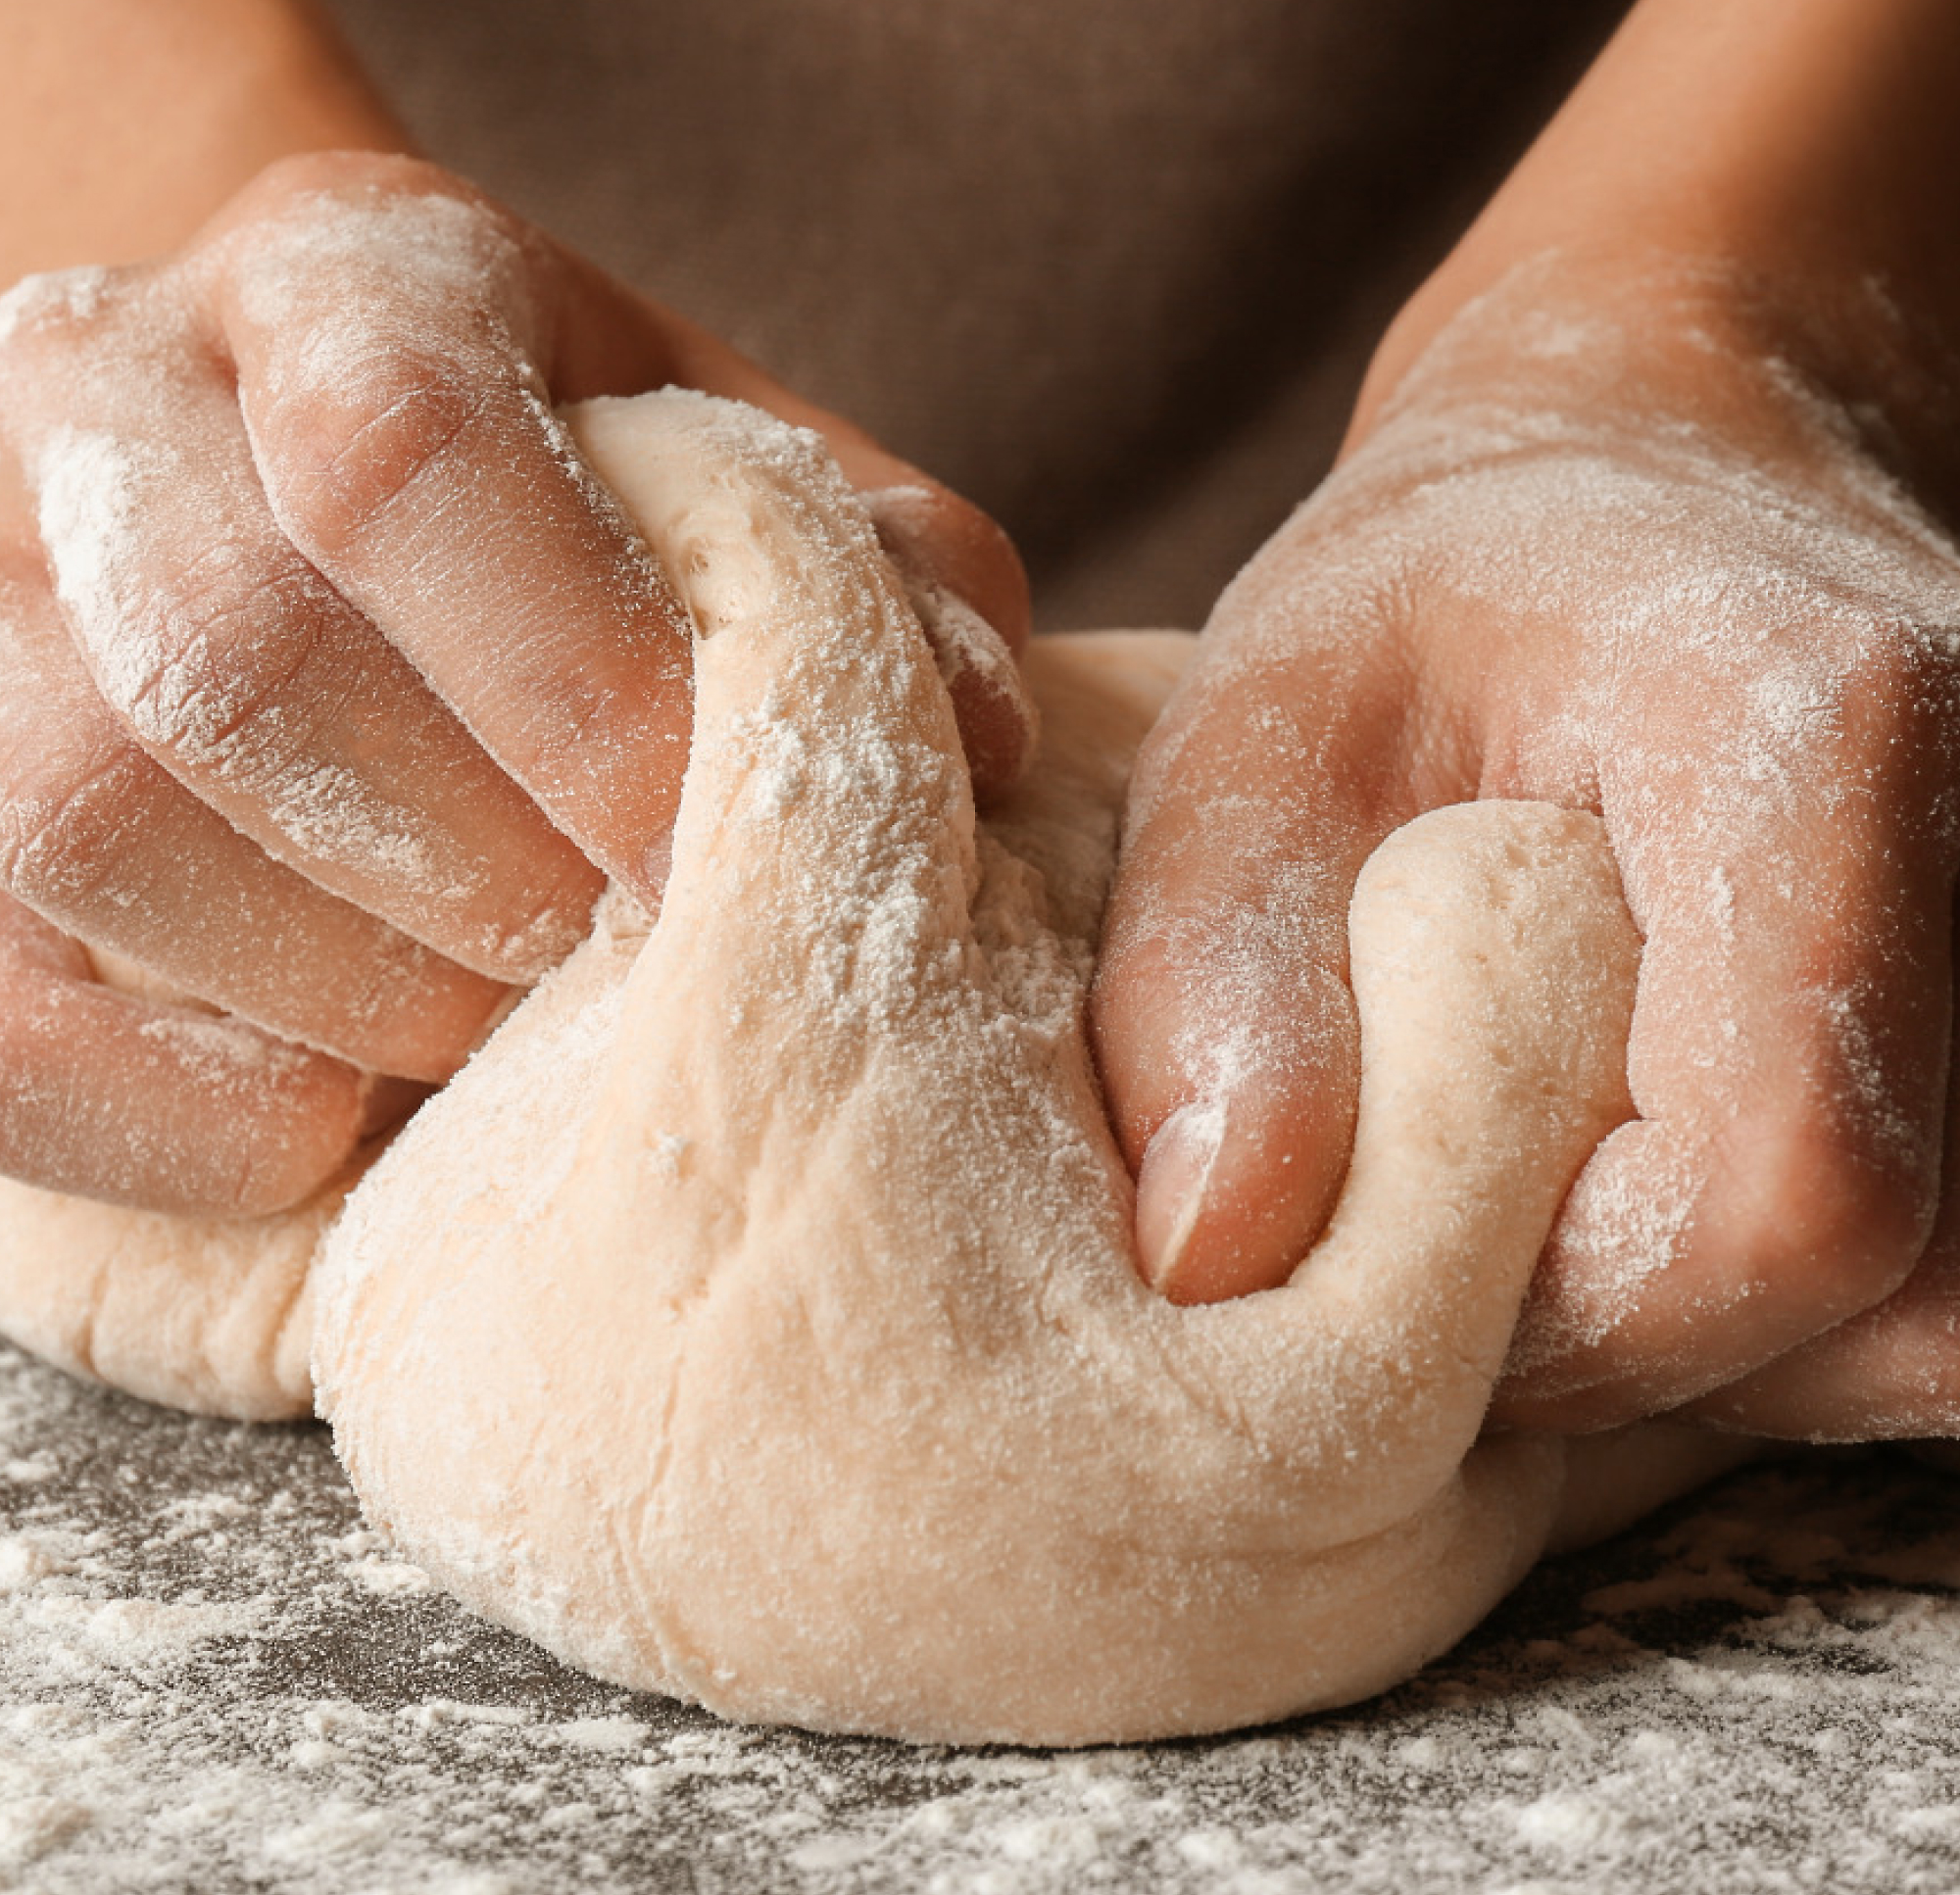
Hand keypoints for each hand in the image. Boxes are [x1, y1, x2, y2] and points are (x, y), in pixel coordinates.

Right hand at [0, 151, 1029, 1213]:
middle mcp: (116, 386)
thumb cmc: (583, 519)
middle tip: (601, 958)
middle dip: (465, 867)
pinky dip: (149, 1102)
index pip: (410, 449)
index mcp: (355, 280)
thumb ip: (878, 577)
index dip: (571, 678)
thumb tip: (971, 733)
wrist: (319, 505)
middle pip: (234, 652)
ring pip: (78, 813)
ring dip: (329, 981)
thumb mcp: (748, 492)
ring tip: (482, 1035)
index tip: (690, 844)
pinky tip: (322, 1130)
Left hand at [1091, 252, 1959, 1434]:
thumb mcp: (1260, 740)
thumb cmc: (1427, 609)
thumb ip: (1213, 976)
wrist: (1644, 493)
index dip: (1592, 1318)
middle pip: (1910, 1299)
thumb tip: (1211, 1258)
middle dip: (1661, 1353)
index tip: (1423, 1282)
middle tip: (1478, 1258)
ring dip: (1741, 1347)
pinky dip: (1812, 1314)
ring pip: (1959, 1325)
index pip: (1789, 1190)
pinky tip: (1661, 1199)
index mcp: (1817, 741)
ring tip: (1565, 1214)